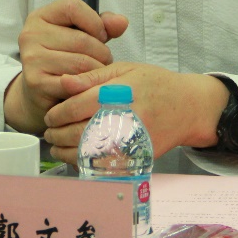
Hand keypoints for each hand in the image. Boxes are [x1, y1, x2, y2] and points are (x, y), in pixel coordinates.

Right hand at [3, 0, 127, 134]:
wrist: (37, 93)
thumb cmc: (63, 59)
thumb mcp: (80, 35)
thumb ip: (102, 25)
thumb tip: (122, 22)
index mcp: (39, 17)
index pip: (73, 7)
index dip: (95, 22)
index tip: (101, 36)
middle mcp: (30, 35)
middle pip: (81, 39)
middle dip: (102, 53)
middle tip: (104, 62)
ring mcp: (32, 59)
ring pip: (81, 63)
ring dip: (97, 71)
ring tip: (97, 74)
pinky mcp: (36, 83)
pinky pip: (74, 83)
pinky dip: (87, 86)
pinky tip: (87, 87)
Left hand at [41, 63, 227, 165]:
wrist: (188, 108)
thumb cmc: (155, 85)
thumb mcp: (125, 70)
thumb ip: (92, 76)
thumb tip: (63, 82)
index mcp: (120, 94)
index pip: (77, 106)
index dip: (57, 112)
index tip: (50, 114)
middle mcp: (125, 119)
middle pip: (78, 131)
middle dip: (57, 133)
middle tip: (49, 131)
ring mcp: (131, 142)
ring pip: (88, 153)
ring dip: (65, 151)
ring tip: (56, 146)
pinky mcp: (136, 158)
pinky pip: (104, 167)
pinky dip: (85, 164)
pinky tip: (76, 156)